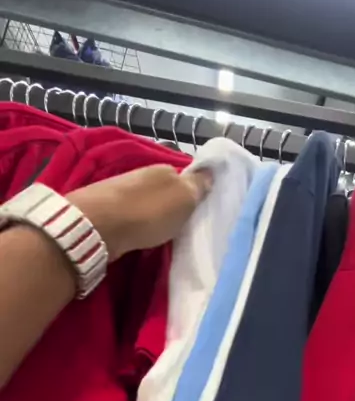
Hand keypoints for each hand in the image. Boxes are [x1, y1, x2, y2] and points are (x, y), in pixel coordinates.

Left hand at [66, 165, 211, 260]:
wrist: (98, 224)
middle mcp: (141, 173)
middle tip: (179, 224)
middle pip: (163, 188)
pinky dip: (136, 220)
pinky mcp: (106, 207)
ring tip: (159, 231)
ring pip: (145, 200)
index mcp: (163, 168)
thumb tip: (211, 171)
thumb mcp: (183, 199)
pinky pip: (129, 212)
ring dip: (151, 212)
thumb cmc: (148, 212)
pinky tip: (138, 231)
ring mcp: (121, 189)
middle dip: (170, 203)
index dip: (191, 192)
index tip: (196, 210)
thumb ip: (198, 185)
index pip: (184, 177)